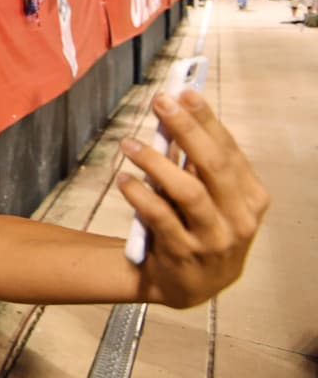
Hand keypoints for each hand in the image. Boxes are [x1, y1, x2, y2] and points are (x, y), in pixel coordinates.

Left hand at [121, 91, 267, 308]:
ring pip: (188, 191)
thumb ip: (200, 165)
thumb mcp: (211, 198)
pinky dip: (140, 195)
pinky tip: (124, 179)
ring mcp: (214, 240)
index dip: (206, 119)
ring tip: (129, 144)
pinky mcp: (184, 256)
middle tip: (160, 102)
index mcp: (252, 198)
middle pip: (213, 165)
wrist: (186, 284)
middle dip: (187, 128)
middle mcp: (240, 220)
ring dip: (156, 161)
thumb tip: (177, 113)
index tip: (184, 92)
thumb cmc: (197, 227)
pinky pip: (160, 217)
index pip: (230, 150)